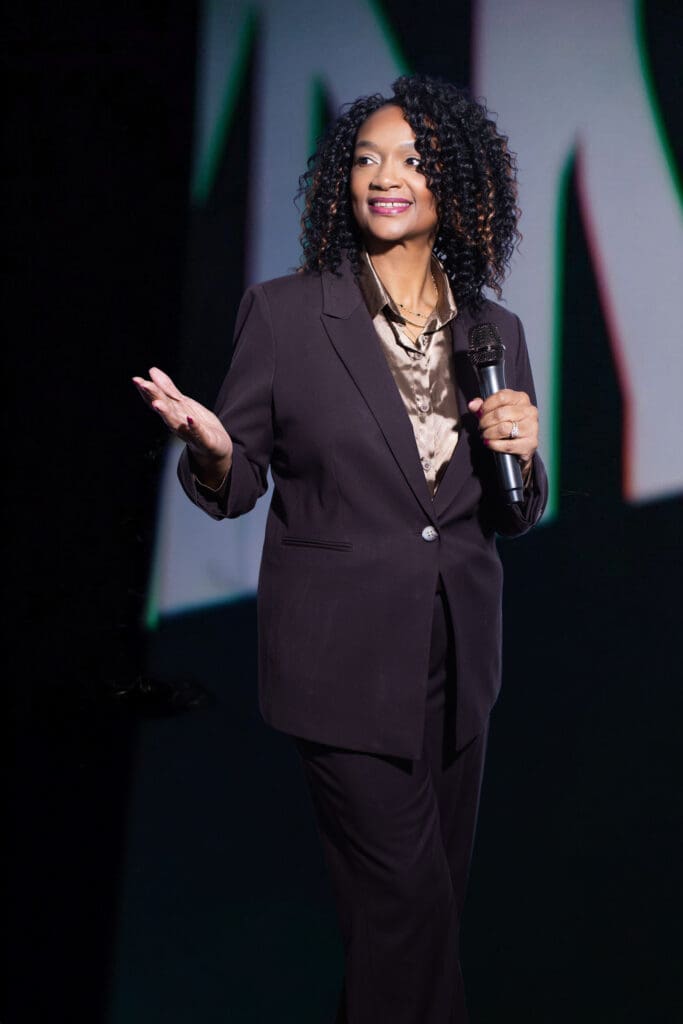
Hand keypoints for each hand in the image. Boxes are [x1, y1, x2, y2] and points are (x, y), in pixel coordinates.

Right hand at [133, 367, 232, 484]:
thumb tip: (152, 371)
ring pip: (175, 423)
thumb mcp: (182, 403)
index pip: (158, 399)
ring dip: (166, 413)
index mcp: (172, 412)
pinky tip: (190, 419)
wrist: (216, 448)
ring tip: (158, 403)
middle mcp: (177, 423)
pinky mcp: (205, 441)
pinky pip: (199, 434)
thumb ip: (168, 389)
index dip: (147, 390)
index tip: (136, 380)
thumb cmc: (197, 425)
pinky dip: (194, 428)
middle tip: (143, 385)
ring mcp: (190, 433)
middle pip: (164, 408)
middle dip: (153, 397)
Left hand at [467, 390, 538, 464]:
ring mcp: (532, 427)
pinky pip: (507, 445)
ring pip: (503, 429)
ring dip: (488, 434)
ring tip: (485, 435)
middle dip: (485, 422)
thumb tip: (472, 405)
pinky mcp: (531, 443)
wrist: (521, 445)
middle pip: (500, 414)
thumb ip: (482, 407)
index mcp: (521, 398)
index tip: (480, 413)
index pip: (501, 397)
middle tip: (480, 427)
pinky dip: (494, 445)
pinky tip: (490, 443)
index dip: (486, 406)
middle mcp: (529, 411)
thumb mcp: (494, 411)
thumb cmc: (508, 424)